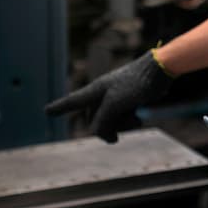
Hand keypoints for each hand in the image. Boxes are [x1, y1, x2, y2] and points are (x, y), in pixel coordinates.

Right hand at [44, 51, 172, 142]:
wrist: (160, 72)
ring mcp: (116, 99)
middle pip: (96, 120)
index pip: (73, 102)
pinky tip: (139, 116)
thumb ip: (102, 121)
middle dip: (108, 127)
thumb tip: (100, 135)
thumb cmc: (136, 83)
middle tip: (120, 128)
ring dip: (123, 124)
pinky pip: (124, 119)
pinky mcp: (129, 101)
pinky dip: (131, 121)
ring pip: (112, 122)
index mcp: (95, 91)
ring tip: (135, 117)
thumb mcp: (115, 104)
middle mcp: (103, 94)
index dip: (60, 108)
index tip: (47, 111)